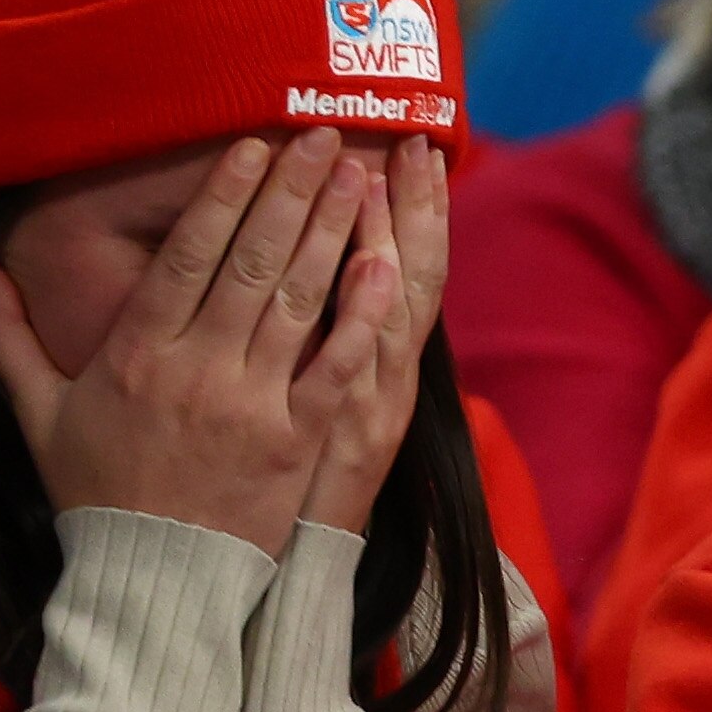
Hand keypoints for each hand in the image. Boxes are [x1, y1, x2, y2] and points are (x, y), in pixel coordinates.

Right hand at [0, 129, 390, 557]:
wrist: (151, 583)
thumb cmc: (96, 495)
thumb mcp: (38, 415)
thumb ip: (8, 338)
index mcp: (135, 353)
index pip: (186, 255)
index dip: (223, 195)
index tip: (253, 145)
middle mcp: (195, 369)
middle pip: (252, 261)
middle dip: (291, 192)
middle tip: (323, 136)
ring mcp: (250, 406)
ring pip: (297, 301)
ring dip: (331, 231)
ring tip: (358, 176)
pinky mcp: (296, 443)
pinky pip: (335, 367)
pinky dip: (360, 315)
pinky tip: (382, 265)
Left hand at [296, 135, 451, 532]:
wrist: (292, 571)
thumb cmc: (303, 493)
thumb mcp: (336, 417)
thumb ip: (337, 346)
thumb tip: (342, 273)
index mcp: (387, 369)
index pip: (411, 271)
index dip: (419, 212)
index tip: (417, 153)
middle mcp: (387, 380)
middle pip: (409, 276)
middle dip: (408, 206)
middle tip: (408, 140)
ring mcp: (362, 405)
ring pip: (386, 309)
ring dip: (380, 236)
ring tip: (373, 169)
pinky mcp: (327, 433)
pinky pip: (356, 363)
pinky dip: (369, 315)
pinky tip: (376, 263)